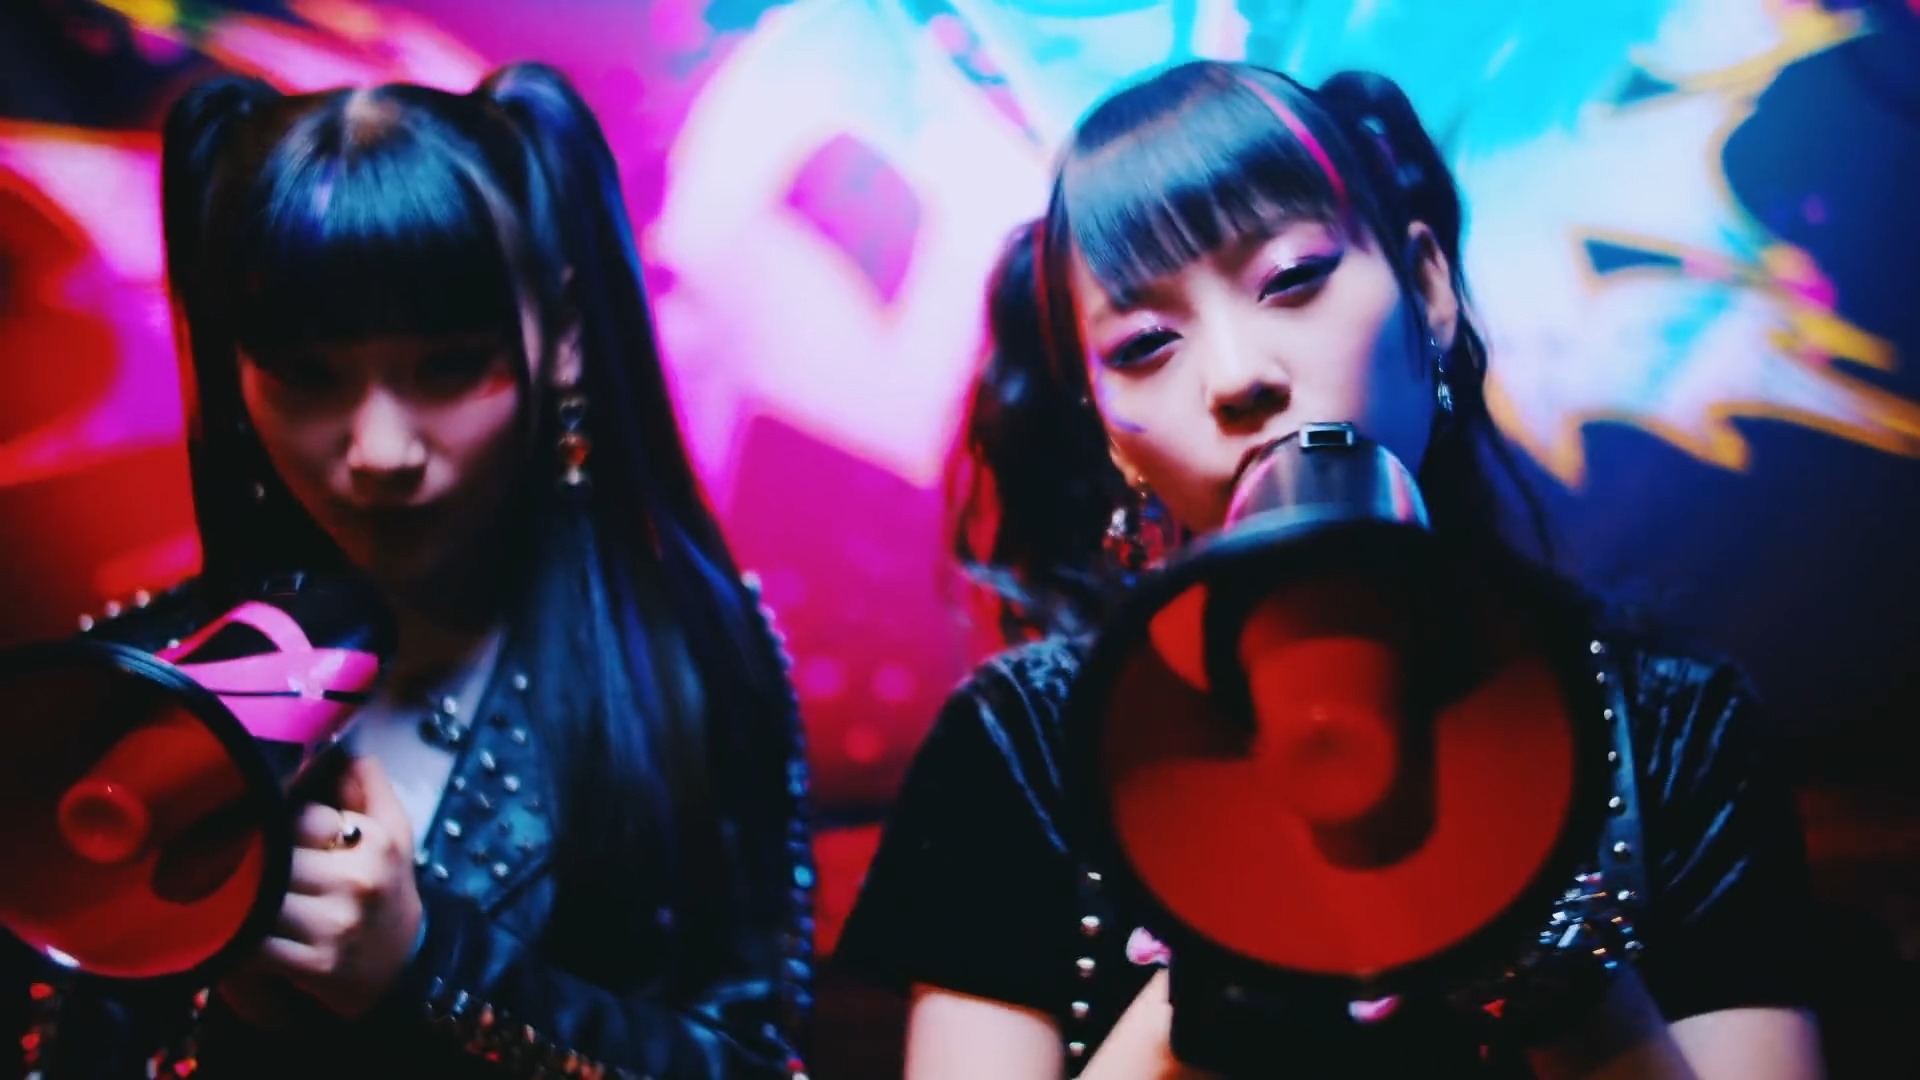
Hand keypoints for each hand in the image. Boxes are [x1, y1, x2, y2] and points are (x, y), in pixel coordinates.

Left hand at [248, 755, 421, 1018]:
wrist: (403, 964)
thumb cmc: (386, 889)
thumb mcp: (393, 832)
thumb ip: (368, 786)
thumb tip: (343, 749)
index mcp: (374, 840)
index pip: (300, 815)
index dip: (277, 821)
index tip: (266, 829)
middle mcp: (357, 880)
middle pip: (276, 856)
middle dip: (252, 860)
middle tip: (232, 861)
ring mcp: (335, 924)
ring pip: (261, 896)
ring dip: (238, 897)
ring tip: (230, 894)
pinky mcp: (314, 965)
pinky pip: (255, 945)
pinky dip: (239, 938)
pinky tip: (238, 930)